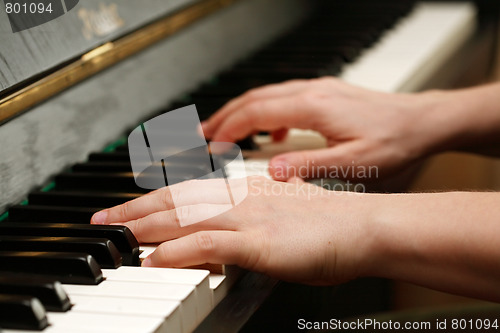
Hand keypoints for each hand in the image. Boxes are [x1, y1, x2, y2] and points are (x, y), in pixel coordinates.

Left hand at [91, 176, 375, 284]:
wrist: (365, 227)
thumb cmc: (331, 225)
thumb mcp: (283, 215)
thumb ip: (250, 221)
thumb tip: (227, 234)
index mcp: (248, 190)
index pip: (190, 191)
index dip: (154, 197)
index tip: (129, 206)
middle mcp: (243, 198)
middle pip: (177, 200)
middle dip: (134, 209)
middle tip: (102, 219)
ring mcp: (250, 219)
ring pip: (184, 217)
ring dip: (143, 225)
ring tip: (112, 235)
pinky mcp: (260, 243)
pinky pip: (208, 244)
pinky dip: (176, 251)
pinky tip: (153, 260)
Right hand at [201, 77, 446, 180]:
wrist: (423, 122)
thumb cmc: (394, 142)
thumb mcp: (353, 164)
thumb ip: (308, 166)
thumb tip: (272, 172)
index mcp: (313, 107)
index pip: (255, 113)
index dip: (228, 129)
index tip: (210, 145)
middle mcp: (312, 92)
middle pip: (254, 99)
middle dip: (224, 117)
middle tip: (202, 134)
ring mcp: (319, 90)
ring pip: (267, 95)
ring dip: (242, 112)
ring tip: (224, 131)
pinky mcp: (326, 94)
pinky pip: (285, 98)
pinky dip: (267, 113)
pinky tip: (271, 132)